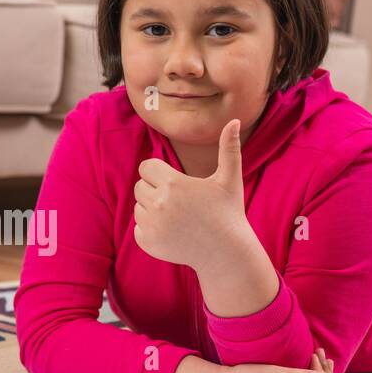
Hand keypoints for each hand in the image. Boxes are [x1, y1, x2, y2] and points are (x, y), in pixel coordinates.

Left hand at [133, 118, 247, 269]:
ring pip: (137, 207)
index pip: (146, 167)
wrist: (225, 252)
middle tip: (179, 202)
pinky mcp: (147, 242)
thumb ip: (229, 148)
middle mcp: (158, 204)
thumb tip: (234, 120)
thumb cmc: (228, 213)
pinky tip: (172, 232)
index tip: (175, 183)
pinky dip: (151, 230)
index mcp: (173, 183)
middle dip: (155, 190)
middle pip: (139, 186)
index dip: (159, 173)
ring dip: (151, 210)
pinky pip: (138, 228)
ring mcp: (151, 225)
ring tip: (177, 217)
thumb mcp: (229, 179)